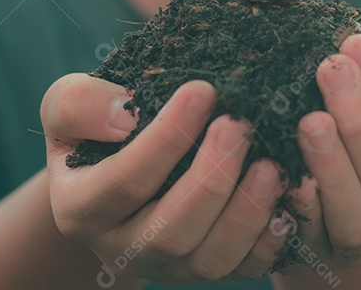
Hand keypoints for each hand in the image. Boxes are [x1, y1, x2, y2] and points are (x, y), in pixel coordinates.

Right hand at [41, 74, 293, 285]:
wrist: (121, 160)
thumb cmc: (101, 123)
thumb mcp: (70, 104)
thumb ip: (78, 103)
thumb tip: (123, 118)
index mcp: (81, 208)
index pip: (123, 183)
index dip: (164, 139)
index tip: (202, 90)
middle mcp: (123, 248)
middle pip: (169, 230)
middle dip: (211, 178)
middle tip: (240, 125)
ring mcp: (169, 266)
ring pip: (210, 259)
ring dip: (246, 213)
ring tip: (272, 163)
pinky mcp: (210, 269)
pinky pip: (244, 269)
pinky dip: (271, 239)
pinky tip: (290, 196)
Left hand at [277, 34, 360, 272]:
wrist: (352, 191)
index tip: (356, 44)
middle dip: (360, 123)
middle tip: (329, 69)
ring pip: (356, 216)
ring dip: (332, 168)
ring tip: (308, 121)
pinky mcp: (326, 255)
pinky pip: (314, 240)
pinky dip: (302, 209)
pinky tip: (285, 175)